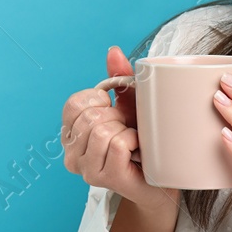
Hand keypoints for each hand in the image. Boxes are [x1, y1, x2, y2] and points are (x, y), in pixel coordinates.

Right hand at [60, 45, 178, 214]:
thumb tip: (114, 51)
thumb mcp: (130, 104)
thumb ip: (119, 78)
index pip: (73, 104)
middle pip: (89, 117)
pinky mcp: (107, 179)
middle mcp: (72, 156)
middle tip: (127, 130)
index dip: (98, 100)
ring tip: (132, 142)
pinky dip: (134, 141)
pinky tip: (138, 151)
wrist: (161, 180)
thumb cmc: (143, 142)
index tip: (113, 110)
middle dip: (116, 116)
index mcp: (71, 135)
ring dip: (125, 130)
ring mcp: (88, 170)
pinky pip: (118, 144)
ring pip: (102, 131)